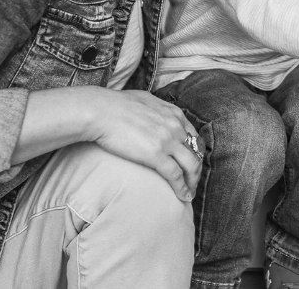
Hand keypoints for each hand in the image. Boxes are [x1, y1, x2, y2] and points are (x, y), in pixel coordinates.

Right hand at [87, 89, 202, 202]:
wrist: (102, 111)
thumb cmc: (115, 105)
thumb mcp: (146, 100)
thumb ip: (157, 110)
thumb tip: (155, 115)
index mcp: (174, 114)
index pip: (194, 136)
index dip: (195, 152)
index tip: (191, 163)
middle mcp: (175, 126)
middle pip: (196, 152)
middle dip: (197, 169)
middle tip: (192, 181)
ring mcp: (168, 141)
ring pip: (192, 165)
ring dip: (193, 181)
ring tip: (189, 192)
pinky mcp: (156, 155)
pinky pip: (176, 176)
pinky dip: (182, 188)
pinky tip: (183, 197)